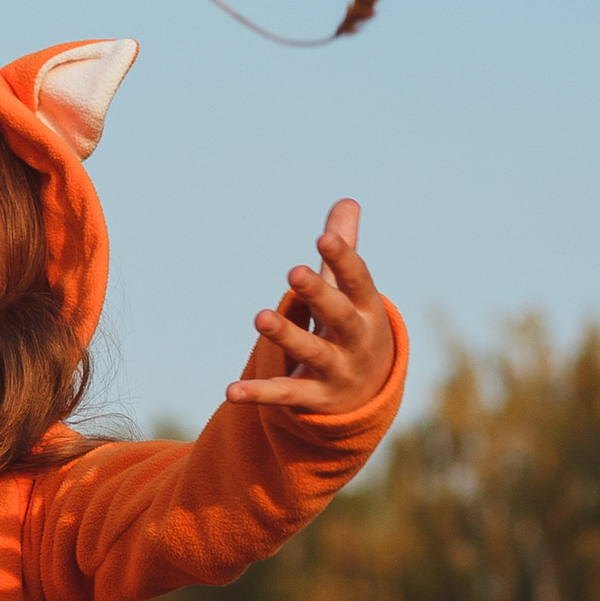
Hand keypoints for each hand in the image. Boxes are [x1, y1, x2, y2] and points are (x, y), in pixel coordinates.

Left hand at [225, 198, 394, 413]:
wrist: (368, 394)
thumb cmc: (353, 327)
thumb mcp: (352, 293)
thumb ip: (344, 249)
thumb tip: (346, 202)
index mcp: (367, 309)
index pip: (358, 281)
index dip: (343, 259)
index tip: (323, 238)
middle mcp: (356, 340)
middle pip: (339, 315)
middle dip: (319, 294)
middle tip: (294, 271)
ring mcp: (337, 371)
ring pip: (312, 352)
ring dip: (286, 335)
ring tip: (260, 317)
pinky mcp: (314, 398)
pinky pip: (285, 394)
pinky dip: (259, 393)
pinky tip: (231, 391)